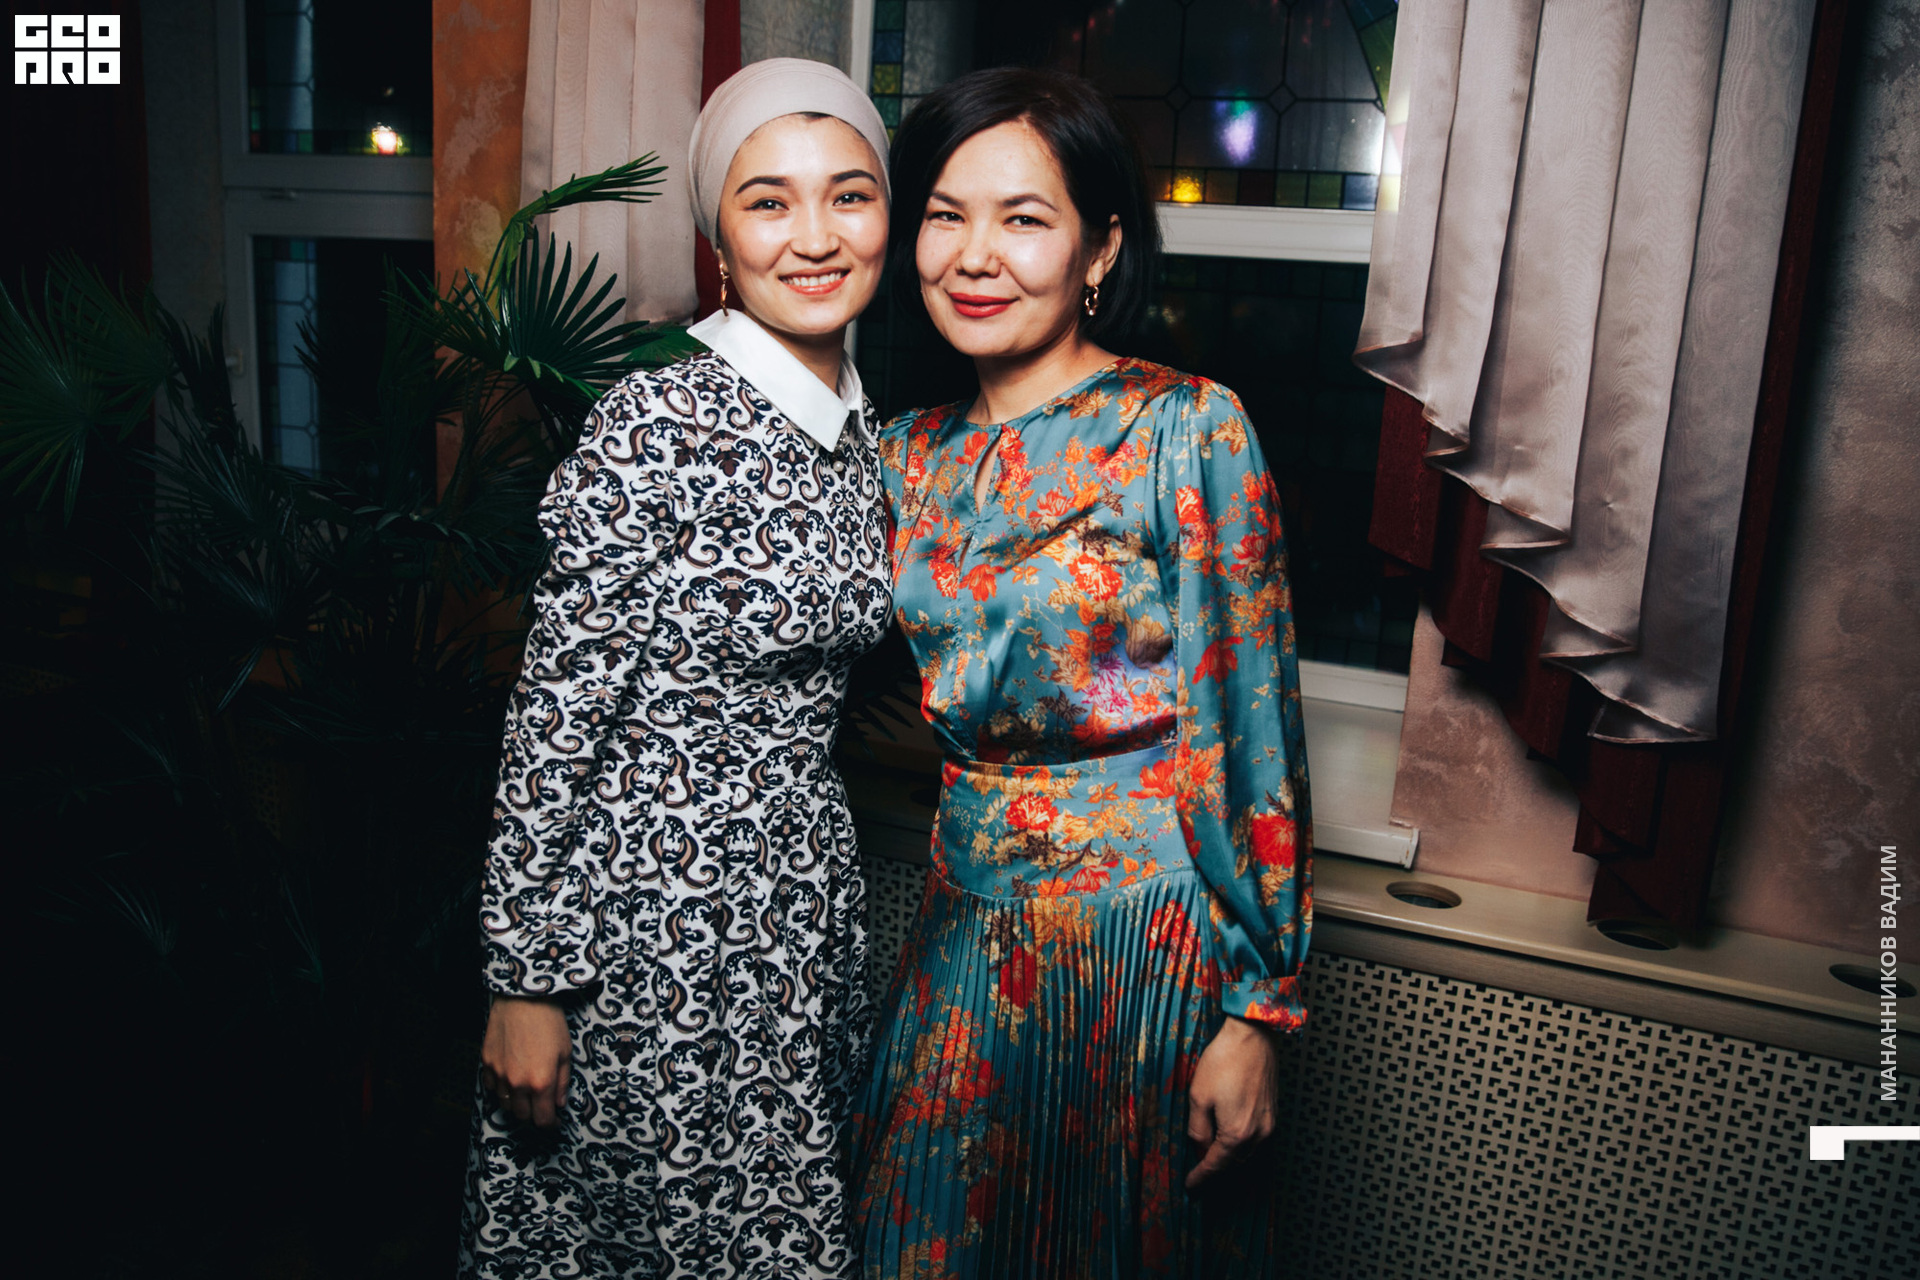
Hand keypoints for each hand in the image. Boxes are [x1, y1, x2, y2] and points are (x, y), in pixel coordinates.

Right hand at [480, 995, 571, 1126]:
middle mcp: (518, 1083)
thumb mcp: (565, 1052)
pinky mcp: (486, 1063)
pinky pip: (492, 1087)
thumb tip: (559, 1103)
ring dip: (517, 1103)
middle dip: (534, 1114)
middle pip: (522, 1116)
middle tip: (541, 1105)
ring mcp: (499, 1074)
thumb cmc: (548, 1021)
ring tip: (527, 1092)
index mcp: (541, 1082)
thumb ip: (563, 1082)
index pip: (542, 1120)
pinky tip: (511, 1079)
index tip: (554, 1121)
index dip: (550, 1124)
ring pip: (505, 1104)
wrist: (522, 998)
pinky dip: (501, 1089)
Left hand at [1185, 1015, 1279, 1186]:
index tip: (1190, 1186)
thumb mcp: (1199, 1097)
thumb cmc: (1224, 1062)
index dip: (1201, 1177)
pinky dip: (1240, 1143)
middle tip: (1197, 1172)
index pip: (1216, 1165)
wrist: (1253, 1037)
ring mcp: (1269, 1124)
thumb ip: (1198, 1129)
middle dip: (1214, 1168)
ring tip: (1209, 1154)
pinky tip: (1228, 1136)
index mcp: (1237, 1134)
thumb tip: (1200, 1148)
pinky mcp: (1273, 1112)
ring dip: (1228, 1155)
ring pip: (1245, 1151)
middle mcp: (1258, 1134)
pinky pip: (1255, 1138)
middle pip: (1232, 1162)